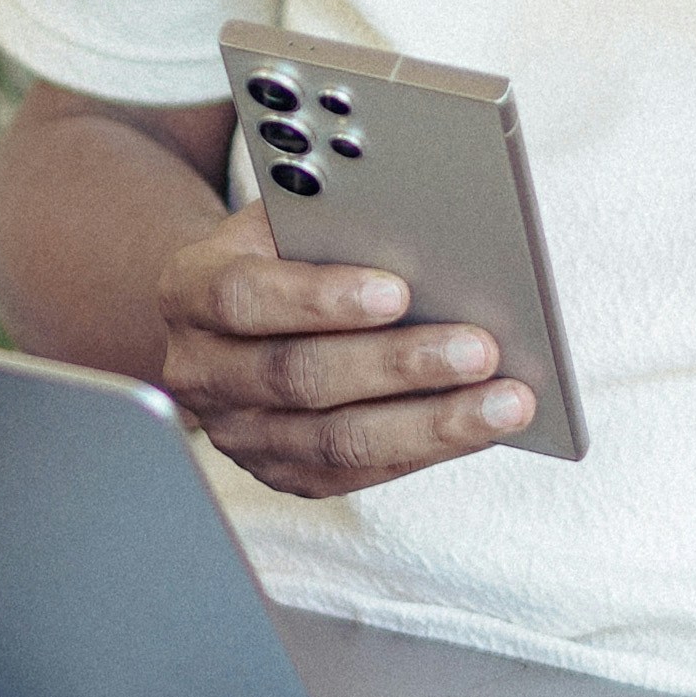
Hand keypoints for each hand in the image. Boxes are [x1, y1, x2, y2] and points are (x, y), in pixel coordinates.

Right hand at [152, 210, 536, 495]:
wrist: (230, 317)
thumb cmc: (281, 253)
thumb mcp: (285, 223)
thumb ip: (331, 226)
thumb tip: (430, 239)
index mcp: (189, 291)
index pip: (243, 298)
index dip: (319, 297)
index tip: (397, 290)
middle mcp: (200, 371)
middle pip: (299, 377)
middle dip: (398, 365)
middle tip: (481, 348)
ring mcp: (237, 433)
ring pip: (336, 440)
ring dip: (431, 422)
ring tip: (505, 401)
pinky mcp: (279, 473)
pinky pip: (355, 472)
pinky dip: (425, 449)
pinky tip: (480, 426)